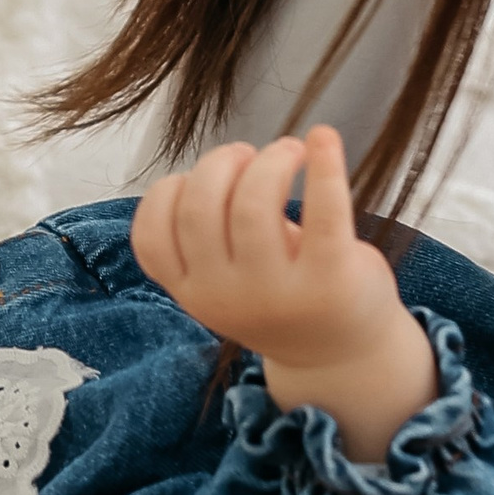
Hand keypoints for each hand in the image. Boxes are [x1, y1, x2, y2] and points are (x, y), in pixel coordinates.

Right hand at [132, 128, 435, 458]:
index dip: (169, 191)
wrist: (341, 356)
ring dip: (269, 159)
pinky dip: (323, 165)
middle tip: (251, 155)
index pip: (151, 237)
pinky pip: (322, 211)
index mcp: (193, 293)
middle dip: (220, 162)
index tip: (200, 178)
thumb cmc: (279, 296)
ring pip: (251, 203)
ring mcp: (276, 293)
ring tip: (289, 151)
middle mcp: (225, 297)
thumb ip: (208, 236)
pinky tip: (323, 138)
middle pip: (198, 207)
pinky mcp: (330, 279)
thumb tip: (222, 162)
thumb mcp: (226, 279)